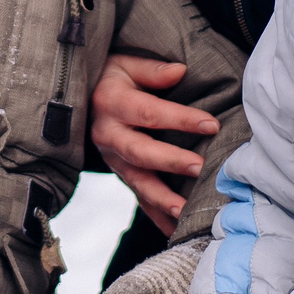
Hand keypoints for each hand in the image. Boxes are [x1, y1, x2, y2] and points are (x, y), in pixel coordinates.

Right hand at [91, 53, 220, 235]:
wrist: (82, 99)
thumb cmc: (112, 77)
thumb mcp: (125, 63)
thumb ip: (151, 70)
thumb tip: (179, 70)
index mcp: (112, 102)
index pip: (148, 112)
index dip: (179, 119)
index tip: (211, 124)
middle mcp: (109, 134)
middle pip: (140, 151)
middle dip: (170, 161)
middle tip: (200, 167)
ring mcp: (113, 159)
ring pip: (136, 181)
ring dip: (161, 198)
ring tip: (185, 210)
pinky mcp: (120, 174)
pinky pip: (138, 198)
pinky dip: (156, 216)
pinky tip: (176, 230)